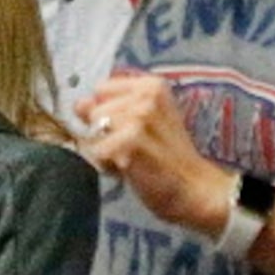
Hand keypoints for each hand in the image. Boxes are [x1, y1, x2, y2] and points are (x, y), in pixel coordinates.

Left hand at [79, 72, 228, 237]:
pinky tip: (129, 170)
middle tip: (132, 150)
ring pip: (92, 132)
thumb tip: (79, 103)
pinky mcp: (132, 139)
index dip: (107, 113)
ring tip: (131, 160)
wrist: (195, 189)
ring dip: (105, 152)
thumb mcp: (142, 124)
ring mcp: (140, 115)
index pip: (101, 89)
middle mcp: (146, 94)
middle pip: (94, 111)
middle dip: (104, 134)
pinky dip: (107, 167)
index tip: (129, 131)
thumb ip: (111, 109)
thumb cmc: (168, 158)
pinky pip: (96, 152)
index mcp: (151, 85)